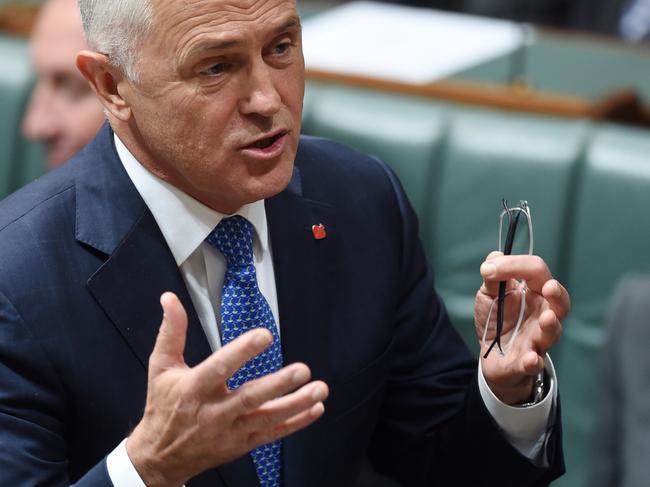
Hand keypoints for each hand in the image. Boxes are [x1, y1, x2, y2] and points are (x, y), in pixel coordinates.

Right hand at [127, 293, 328, 486]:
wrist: (160, 457)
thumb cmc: (163, 407)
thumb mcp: (160, 367)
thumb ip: (171, 332)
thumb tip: (170, 299)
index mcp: (194, 388)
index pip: (220, 367)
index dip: (242, 351)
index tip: (264, 336)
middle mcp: (214, 412)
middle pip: (250, 397)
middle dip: (278, 384)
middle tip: (302, 370)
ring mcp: (230, 430)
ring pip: (267, 418)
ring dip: (296, 404)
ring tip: (319, 389)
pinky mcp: (242, 444)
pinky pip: (272, 433)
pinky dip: (296, 423)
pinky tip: (315, 409)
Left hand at [475, 252, 569, 404]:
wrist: (490, 354)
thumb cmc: (497, 319)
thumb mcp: (489, 295)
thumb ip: (492, 277)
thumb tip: (495, 256)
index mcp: (534, 293)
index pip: (536, 271)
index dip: (516, 265)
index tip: (488, 270)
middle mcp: (543, 314)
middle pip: (560, 302)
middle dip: (557, 294)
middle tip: (549, 287)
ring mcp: (538, 339)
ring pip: (553, 332)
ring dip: (551, 325)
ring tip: (547, 318)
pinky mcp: (527, 362)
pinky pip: (534, 363)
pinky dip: (533, 361)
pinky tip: (531, 358)